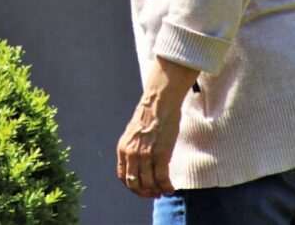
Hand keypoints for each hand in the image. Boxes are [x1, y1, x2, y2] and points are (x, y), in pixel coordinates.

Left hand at [116, 56, 198, 197]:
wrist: (159, 101)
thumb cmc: (151, 113)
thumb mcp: (136, 132)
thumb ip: (136, 147)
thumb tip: (143, 160)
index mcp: (123, 148)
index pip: (123, 176)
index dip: (133, 187)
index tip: (143, 189)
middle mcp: (131, 154)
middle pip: (134, 183)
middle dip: (145, 192)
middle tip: (155, 194)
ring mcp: (145, 155)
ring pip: (149, 183)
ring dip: (157, 191)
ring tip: (165, 191)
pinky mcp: (160, 154)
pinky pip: (162, 179)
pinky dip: (167, 187)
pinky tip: (172, 188)